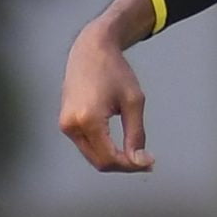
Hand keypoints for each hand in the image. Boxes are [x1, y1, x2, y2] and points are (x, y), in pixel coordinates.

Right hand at [59, 28, 152, 171]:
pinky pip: (86, 146)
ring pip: (92, 156)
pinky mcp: (66, 123)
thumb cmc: (115, 71)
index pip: (109, 158)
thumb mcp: (133, 101)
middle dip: (123, 165)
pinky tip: (121, 147)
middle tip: (147, 161)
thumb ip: (136, 134)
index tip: (150, 162)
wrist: (90, 50)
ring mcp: (65, 125)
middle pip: (99, 162)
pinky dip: (104, 150)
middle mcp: (71, 125)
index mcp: (88, 119)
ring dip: (114, 160)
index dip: (131, 166)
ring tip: (138, 156)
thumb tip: (140, 162)